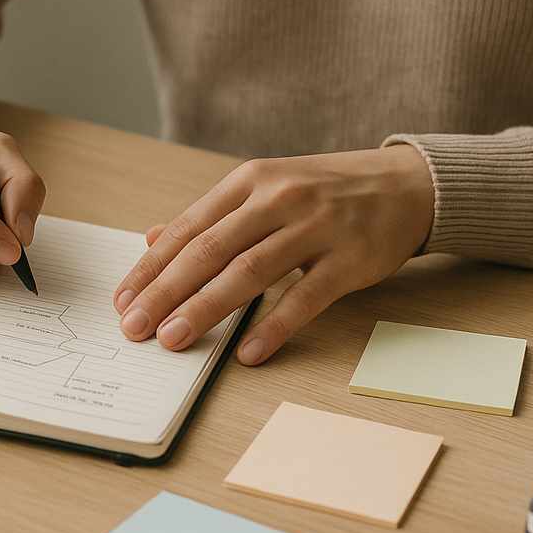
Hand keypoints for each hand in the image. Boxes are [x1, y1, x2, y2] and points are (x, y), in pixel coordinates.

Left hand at [113, 145, 433, 364]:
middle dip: (165, 292)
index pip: (188, 228)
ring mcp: (316, 227)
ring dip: (205, 309)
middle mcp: (279, 198)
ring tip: (174, 339)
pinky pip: (304, 298)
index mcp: (251, 180)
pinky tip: (246, 352)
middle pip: (210, 251)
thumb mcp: (267, 188)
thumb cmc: (328, 192)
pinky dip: (272, 326)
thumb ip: (212, 217)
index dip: (151, 267)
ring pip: (248, 272)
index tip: (123, 300)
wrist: (409, 184)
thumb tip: (152, 239)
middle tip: (135, 327)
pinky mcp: (350, 258)